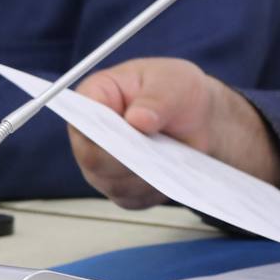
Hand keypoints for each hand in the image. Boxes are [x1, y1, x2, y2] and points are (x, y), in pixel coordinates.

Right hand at [69, 57, 279, 205]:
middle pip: (94, 158)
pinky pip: (134, 198)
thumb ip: (156, 98)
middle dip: (126, 157)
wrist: (197, 118)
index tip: (129, 131)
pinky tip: (171, 173)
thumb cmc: (177, 91)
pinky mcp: (122, 189)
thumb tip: (138, 119)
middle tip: (154, 152)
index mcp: (93, 97)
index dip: (100, 129)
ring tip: (170, 159)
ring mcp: (102, 166)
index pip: (82, 118)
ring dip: (145, 174)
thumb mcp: (174, 82)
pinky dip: (155, 188)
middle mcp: (89, 136)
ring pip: (115, 183)